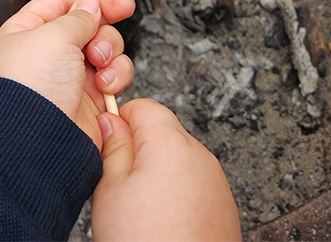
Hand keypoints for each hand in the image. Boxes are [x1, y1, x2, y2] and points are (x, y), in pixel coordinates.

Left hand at [0, 0, 135, 148]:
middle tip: (124, 8)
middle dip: (105, 19)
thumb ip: (78, 16)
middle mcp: (48, 54)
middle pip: (87, 23)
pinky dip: (116, 76)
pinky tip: (106, 85)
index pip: (56, 3)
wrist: (37, 142)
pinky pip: (114, 75)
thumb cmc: (32, 87)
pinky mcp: (90, 99)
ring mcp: (70, 76)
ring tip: (99, 62)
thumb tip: (90, 2)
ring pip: (106, 48)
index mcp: (27, 32)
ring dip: (110, 50)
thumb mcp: (54, 36)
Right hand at [93, 99, 240, 241]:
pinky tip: (161, 225)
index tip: (108, 144)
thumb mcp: (110, 190)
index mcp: (172, 143)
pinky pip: (192, 187)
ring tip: (140, 213)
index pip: (144, 106)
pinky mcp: (223, 206)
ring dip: (157, 177)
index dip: (120, 122)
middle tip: (119, 186)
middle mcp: (200, 156)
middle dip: (138, 152)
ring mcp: (215, 182)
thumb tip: (110, 120)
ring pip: (177, 162)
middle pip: (162, 134)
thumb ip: (112, 147)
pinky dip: (176, 198)